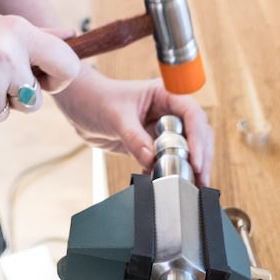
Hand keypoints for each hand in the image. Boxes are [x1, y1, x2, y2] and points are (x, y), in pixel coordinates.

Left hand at [53, 65, 213, 186]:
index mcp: (163, 94)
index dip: (197, 136)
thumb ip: (134, 138)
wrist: (79, 105)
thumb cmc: (97, 98)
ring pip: (187, 147)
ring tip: (192, 185)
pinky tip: (167, 182)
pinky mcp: (152, 143)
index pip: (190, 113)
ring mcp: (161, 127)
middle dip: (201, 155)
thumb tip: (152, 160)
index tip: (196, 159)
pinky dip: (172, 170)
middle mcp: (167, 110)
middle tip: (200, 178)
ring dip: (190, 165)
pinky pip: (169, 158)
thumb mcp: (116, 117)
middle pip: (196, 132)